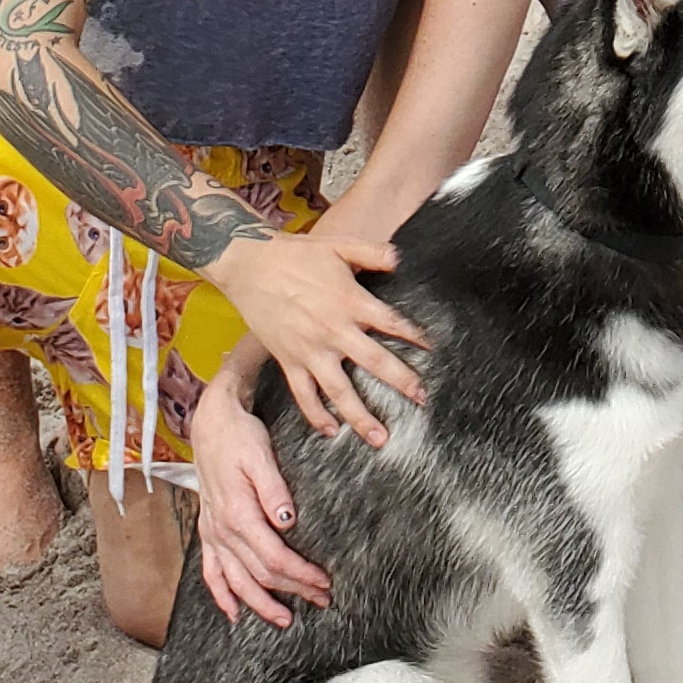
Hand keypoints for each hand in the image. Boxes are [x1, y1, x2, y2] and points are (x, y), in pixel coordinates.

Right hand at [185, 347, 333, 626]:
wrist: (210, 424)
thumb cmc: (239, 436)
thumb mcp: (260, 455)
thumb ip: (274, 489)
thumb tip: (288, 521)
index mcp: (238, 514)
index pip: (274, 557)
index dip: (300, 574)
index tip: (324, 582)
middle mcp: (222, 530)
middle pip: (260, 573)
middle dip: (292, 591)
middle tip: (321, 600)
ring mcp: (212, 533)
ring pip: (236, 581)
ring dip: (259, 604)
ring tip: (284, 620)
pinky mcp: (208, 531)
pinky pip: (211, 572)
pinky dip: (221, 595)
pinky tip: (234, 613)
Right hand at [210, 227, 425, 444]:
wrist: (249, 265)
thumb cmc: (296, 254)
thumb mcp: (339, 245)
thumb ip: (373, 252)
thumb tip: (400, 258)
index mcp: (349, 301)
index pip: (391, 323)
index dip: (414, 336)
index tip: (432, 350)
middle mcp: (333, 331)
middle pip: (374, 363)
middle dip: (401, 382)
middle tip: (422, 399)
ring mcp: (309, 350)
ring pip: (339, 391)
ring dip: (361, 416)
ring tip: (380, 437)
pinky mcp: (288, 361)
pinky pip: (304, 395)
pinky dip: (316, 416)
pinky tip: (331, 431)